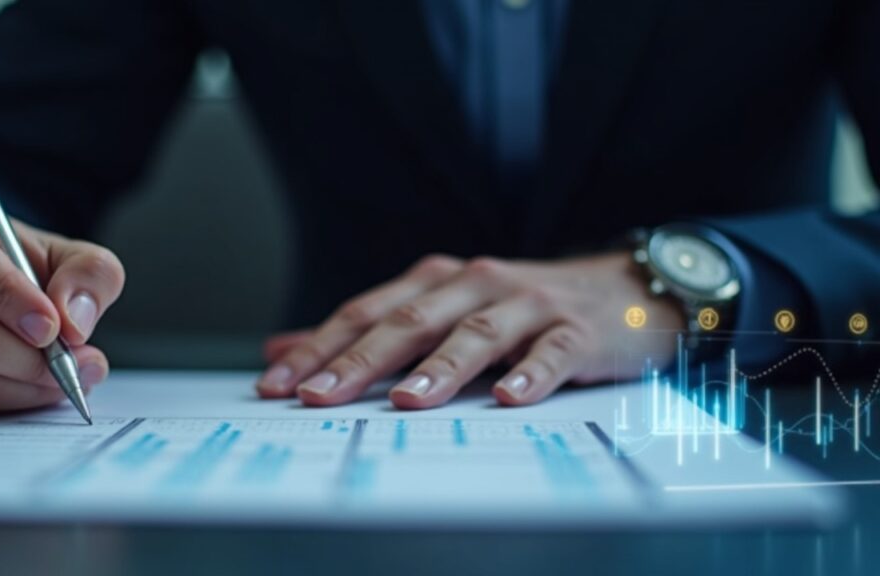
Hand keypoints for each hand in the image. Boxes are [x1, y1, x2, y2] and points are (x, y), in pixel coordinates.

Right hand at [0, 195, 124, 413]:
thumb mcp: (69, 253)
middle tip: (75, 361)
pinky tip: (38, 386)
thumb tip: (74, 321)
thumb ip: (88, 274)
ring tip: (69, 374)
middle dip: (28, 356)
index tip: (52, 325)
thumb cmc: (24, 265)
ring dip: (26, 384)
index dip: (10, 296)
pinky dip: (10, 401)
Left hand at [257, 253, 682, 408]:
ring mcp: (527, 305)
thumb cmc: (518, 309)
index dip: (321, 346)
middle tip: (317, 395)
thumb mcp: (440, 311)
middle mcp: (476, 285)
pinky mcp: (576, 331)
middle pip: (410, 321)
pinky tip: (509, 399)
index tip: (277, 382)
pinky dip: (531, 374)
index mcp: (437, 282)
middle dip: (359, 360)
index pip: (366, 313)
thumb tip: (286, 349)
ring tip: (406, 400)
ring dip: (440, 367)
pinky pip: (552, 353)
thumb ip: (366, 332)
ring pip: (477, 333)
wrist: (620, 291)